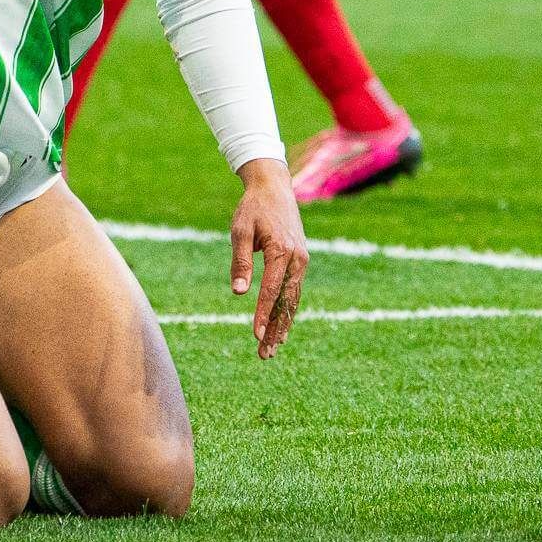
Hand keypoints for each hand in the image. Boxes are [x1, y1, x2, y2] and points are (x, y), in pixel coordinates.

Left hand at [228, 157, 307, 358]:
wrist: (273, 187)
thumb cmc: (253, 208)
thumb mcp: (240, 231)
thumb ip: (240, 262)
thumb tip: (239, 292)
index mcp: (282, 250)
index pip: (271, 290)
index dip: (263, 314)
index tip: (256, 335)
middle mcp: (297, 259)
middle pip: (286, 302)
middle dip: (275, 329)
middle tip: (265, 355)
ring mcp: (302, 261)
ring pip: (292, 300)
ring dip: (282, 325)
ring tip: (272, 349)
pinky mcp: (300, 261)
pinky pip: (295, 291)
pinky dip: (288, 311)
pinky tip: (282, 328)